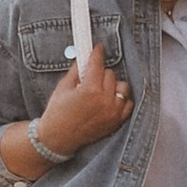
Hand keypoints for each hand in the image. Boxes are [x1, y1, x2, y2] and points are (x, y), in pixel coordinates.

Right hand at [38, 42, 130, 157]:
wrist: (58, 139)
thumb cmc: (57, 113)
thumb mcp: (63, 87)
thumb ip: (77, 70)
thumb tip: (85, 57)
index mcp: (90, 90)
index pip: (98, 64)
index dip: (97, 53)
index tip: (98, 48)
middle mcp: (105, 100)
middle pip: (110, 73)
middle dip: (100, 73)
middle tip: (90, 78)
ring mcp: (113, 112)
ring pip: (122, 87)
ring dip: (112, 85)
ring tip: (100, 90)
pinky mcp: (117, 121)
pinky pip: (128, 102)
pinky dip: (120, 99)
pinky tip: (108, 100)